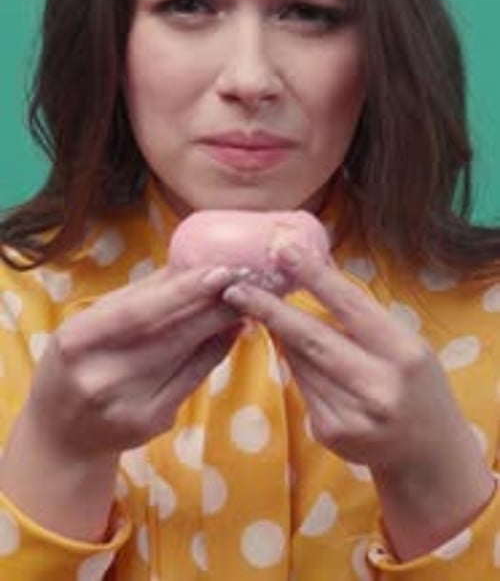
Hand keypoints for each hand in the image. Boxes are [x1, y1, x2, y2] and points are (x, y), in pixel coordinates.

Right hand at [28, 263, 243, 458]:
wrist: (62, 435)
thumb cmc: (77, 363)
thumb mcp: (88, 324)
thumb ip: (136, 296)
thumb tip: (188, 264)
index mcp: (77, 343)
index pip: (139, 312)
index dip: (183, 291)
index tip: (220, 271)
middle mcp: (101, 378)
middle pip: (171, 334)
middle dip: (215, 304)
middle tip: (246, 279)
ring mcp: (129, 405)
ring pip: (189, 356)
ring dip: (221, 324)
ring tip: (243, 299)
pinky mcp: (153, 423)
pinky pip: (195, 379)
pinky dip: (217, 350)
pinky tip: (231, 330)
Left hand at [222, 244, 494, 556]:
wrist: (428, 451)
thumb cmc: (414, 381)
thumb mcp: (402, 340)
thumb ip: (359, 310)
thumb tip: (313, 262)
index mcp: (403, 353)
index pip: (351, 305)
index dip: (315, 276)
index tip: (283, 250)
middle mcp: (378, 386)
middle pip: (313, 338)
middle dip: (270, 310)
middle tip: (236, 288)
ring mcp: (352, 415)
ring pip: (300, 361)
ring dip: (284, 336)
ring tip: (277, 317)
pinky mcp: (330, 432)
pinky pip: (301, 385)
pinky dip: (298, 365)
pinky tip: (309, 361)